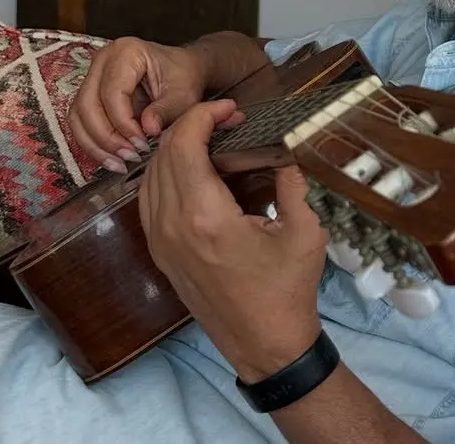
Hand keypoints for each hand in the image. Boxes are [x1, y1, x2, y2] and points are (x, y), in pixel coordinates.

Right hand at [69, 37, 207, 171]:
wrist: (184, 70)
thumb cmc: (184, 77)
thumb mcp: (183, 94)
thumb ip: (165, 111)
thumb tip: (148, 129)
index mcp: (126, 52)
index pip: (112, 93)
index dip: (123, 124)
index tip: (142, 144)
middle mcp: (102, 60)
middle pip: (87, 104)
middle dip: (106, 137)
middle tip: (129, 157)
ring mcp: (93, 75)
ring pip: (79, 115)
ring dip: (96, 144)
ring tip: (120, 163)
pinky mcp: (90, 93)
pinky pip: (81, 122)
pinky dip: (93, 143)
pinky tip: (112, 159)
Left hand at [138, 101, 329, 382]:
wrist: (264, 345)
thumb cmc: (287, 291)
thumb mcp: (305, 232)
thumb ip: (292, 182)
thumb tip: (287, 147)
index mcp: (206, 217)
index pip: (184, 145)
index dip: (204, 115)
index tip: (231, 108)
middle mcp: (172, 226)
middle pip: (163, 154)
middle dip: (192, 125)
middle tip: (227, 120)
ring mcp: (160, 242)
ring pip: (150, 175)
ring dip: (176, 148)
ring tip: (212, 139)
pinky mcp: (160, 253)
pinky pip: (149, 200)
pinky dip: (166, 173)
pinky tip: (195, 170)